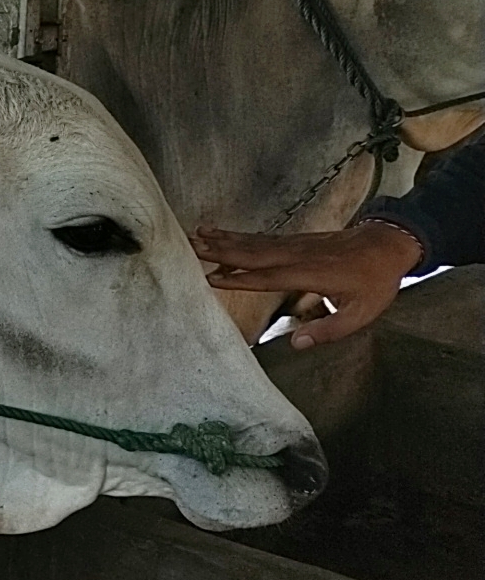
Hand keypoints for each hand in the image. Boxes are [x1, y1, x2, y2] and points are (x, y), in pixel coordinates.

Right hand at [191, 222, 422, 349]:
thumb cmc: (376, 281)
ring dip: (225, 240)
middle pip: (253, 254)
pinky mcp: (297, 240)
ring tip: (198, 236)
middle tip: (191, 247)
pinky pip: (264, 238)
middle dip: (220, 251)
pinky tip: (226, 236)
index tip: (211, 278)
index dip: (239, 279)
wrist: (388, 244)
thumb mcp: (362, 313)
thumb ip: (328, 330)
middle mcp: (298, 255)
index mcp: (311, 274)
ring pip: (255, 243)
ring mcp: (296, 244)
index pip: (268, 278)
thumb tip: (296, 344)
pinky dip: (241, 237)